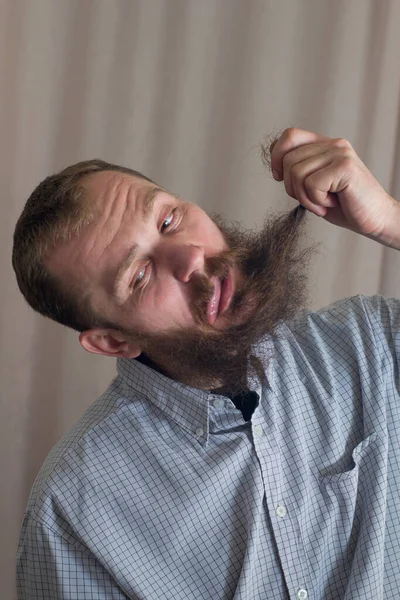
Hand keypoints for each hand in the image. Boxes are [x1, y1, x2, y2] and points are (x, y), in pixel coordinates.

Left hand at [269, 128, 398, 244]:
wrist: (375, 219)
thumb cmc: (344, 205)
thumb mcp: (314, 185)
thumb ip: (299, 170)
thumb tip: (276, 167)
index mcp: (324, 145)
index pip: (289, 136)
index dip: (276, 157)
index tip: (279, 178)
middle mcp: (333, 144)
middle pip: (288, 159)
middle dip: (291, 187)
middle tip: (311, 199)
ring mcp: (340, 153)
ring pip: (297, 173)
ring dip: (305, 197)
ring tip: (324, 202)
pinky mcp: (345, 167)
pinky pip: (311, 184)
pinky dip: (316, 201)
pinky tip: (332, 203)